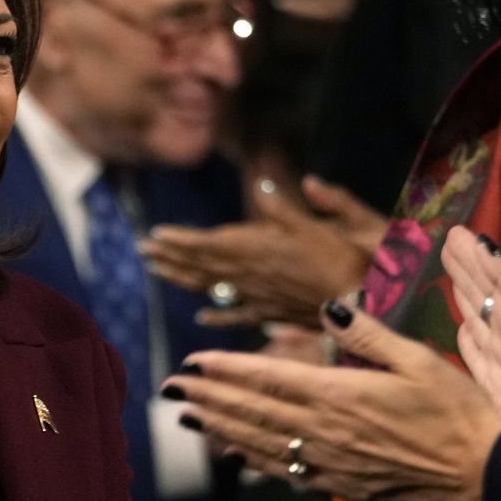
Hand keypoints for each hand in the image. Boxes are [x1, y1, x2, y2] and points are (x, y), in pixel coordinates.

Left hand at [141, 176, 383, 328]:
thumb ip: (281, 207)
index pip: (205, 243)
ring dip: (181, 279)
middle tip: (143, 250)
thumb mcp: (312, 223)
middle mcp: (249, 274)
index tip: (153, 235)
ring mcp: (257, 296)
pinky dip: (218, 315)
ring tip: (158, 272)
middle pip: (200, 265)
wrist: (357, 300)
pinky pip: (237, 315)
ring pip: (211, 288)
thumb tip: (260, 183)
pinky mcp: (271, 312)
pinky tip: (201, 317)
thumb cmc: (339, 258)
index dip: (178, 240)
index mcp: (255, 247)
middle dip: (169, 257)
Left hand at [166, 302, 500, 500]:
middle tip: (168, 389)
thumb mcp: (418, 358)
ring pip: (261, 444)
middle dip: (207, 398)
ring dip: (220, 428)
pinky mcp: (342, 485)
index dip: (225, 371)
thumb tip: (328, 308)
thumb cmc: (459, 411)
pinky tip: (235, 452)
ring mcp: (331, 463)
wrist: (484, 475)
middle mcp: (327, 432)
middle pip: (253, 412)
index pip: (268, 379)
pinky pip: (284, 470)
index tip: (190, 363)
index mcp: (342, 394)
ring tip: (187, 417)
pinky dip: (252, 459)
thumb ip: (368, 334)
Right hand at [442, 226, 500, 438]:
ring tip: (447, 268)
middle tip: (447, 240)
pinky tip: (458, 323)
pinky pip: (470, 347)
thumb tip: (485, 247)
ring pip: (475, 313)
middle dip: (465, 266)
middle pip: (482, 289)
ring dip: (461, 290)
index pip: (494, 273)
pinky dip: (463, 331)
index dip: (475, 254)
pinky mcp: (488, 378)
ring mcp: (499, 353)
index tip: (455, 232)